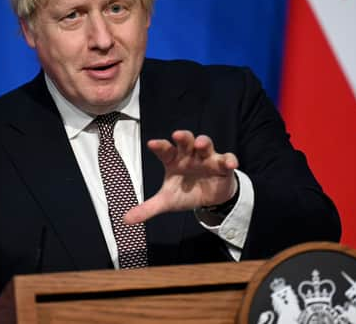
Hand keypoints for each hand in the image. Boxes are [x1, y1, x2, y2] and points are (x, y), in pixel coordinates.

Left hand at [123, 130, 238, 224]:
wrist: (209, 198)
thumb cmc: (185, 192)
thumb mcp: (167, 201)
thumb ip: (148, 208)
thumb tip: (125, 220)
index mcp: (174, 160)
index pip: (165, 150)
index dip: (159, 146)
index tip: (152, 144)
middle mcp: (190, 155)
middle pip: (185, 141)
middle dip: (183, 136)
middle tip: (177, 135)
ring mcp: (207, 158)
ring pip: (205, 144)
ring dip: (203, 142)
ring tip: (200, 144)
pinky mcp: (223, 165)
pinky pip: (227, 159)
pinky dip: (229, 160)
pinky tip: (230, 164)